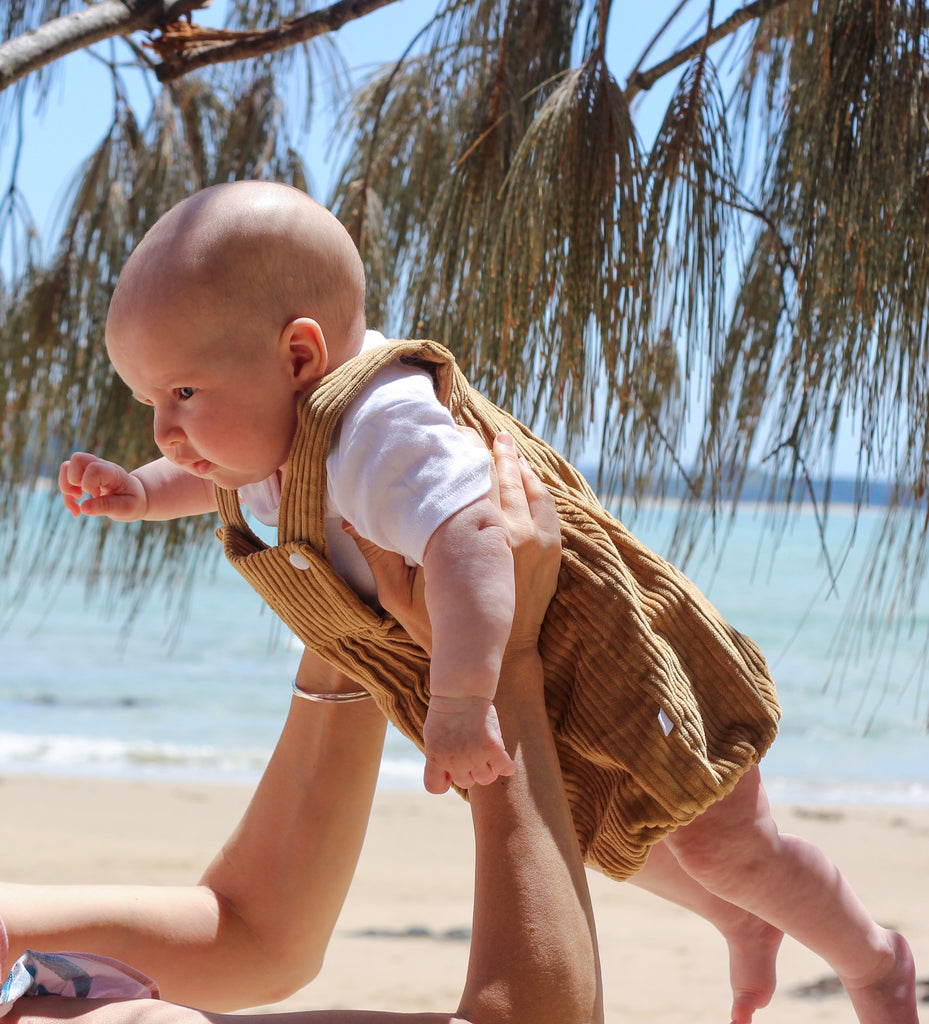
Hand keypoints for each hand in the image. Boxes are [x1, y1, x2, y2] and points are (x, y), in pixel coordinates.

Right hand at [59, 453, 146, 520]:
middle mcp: (100, 466)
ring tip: (77, 500)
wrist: (135, 497)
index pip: (94, 468)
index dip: (88, 484)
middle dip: (72, 480)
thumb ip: (106, 507)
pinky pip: (65, 478)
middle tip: (83, 494)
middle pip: (77, 458)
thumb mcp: (126, 508)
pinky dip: (66, 495)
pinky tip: (77, 509)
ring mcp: (90, 469)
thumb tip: (83, 508)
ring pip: (66, 466)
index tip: (97, 496)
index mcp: (113, 473)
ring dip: (66, 486)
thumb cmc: (132, 501)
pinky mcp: (83, 476)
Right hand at [345, 430, 560, 651]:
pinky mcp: (551, 548)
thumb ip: (378, 555)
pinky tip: (523, 470)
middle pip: (493, 474)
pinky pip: (544, 501)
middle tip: (463, 428)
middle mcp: (504, 532)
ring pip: (523, 483)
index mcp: (465, 539)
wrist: (501, 658)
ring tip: (496, 439)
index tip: (442, 435)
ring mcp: (533, 539)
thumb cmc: (443, 630)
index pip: (459, 482)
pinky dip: (533, 482)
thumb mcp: (400, 597)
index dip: (452, 455)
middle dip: (479, 448)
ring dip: (509, 459)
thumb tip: (351, 520)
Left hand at [422, 695, 516, 793]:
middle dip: (469, 771)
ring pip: (486, 778)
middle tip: (473, 753)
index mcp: (436, 758)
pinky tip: (509, 764)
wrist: (460, 692)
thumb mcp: (433, 736)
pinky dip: (508, 767)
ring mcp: (474, 756)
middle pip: (466, 782)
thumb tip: (449, 774)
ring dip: (488, 769)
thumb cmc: (446, 712)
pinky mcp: (492, 747)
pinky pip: (505, 768)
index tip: (449, 771)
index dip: (444, 782)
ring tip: (489, 756)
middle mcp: (454, 761)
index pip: (435, 787)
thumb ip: (439, 757)